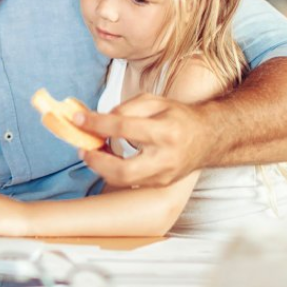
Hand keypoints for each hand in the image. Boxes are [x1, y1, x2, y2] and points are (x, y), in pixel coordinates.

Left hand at [72, 93, 209, 187]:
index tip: (78, 118)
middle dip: (96, 162)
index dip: (96, 124)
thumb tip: (100, 120)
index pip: (123, 128)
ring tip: (91, 152)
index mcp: (165, 131)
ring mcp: (164, 176)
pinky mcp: (161, 184)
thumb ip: (127, 108)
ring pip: (124, 180)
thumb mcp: (155, 101)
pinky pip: (131, 181)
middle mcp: (166, 158)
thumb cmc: (178, 117)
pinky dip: (114, 171)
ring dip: (101, 167)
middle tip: (82, 149)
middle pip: (123, 170)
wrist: (208, 138)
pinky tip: (107, 159)